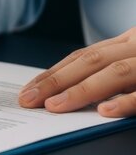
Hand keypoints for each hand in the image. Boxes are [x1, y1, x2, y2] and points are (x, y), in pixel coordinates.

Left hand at [19, 27, 135, 116]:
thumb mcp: (134, 58)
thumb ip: (111, 69)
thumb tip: (69, 91)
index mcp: (128, 42)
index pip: (83, 57)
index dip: (54, 73)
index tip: (28, 90)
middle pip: (91, 62)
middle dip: (56, 81)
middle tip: (29, 100)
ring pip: (115, 72)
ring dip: (81, 90)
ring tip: (54, 106)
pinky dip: (125, 102)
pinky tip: (104, 111)